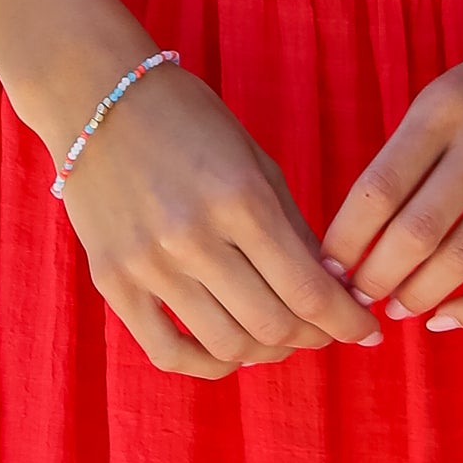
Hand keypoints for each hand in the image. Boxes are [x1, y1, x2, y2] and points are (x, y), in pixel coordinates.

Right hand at [54, 57, 381, 381]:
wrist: (96, 97)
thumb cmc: (188, 120)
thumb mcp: (256, 161)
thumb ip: (293, 229)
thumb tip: (332, 290)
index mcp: (240, 198)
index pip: (310, 290)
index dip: (347, 322)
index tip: (366, 331)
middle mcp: (193, 237)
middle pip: (273, 325)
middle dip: (314, 338)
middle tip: (325, 331)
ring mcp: (148, 263)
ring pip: (227, 345)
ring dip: (267, 352)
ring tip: (280, 338)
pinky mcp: (112, 281)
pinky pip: (168, 352)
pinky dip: (209, 365)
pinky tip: (230, 353)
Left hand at [322, 0, 462, 331]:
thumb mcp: (462, 80)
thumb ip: (422, 138)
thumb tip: (373, 211)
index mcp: (448, 103)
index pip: (378, 187)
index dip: (345, 238)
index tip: (327, 264)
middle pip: (413, 232)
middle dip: (373, 277)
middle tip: (355, 298)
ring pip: (460, 260)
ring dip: (418, 295)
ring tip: (398, 306)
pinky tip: (452, 317)